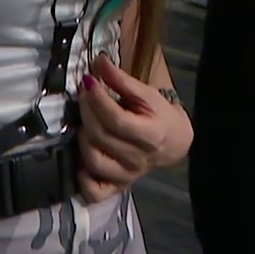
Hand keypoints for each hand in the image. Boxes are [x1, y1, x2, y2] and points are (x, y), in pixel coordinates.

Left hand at [76, 54, 192, 202]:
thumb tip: (98, 62)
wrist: (174, 142)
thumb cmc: (159, 115)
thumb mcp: (146, 94)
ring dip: (82, 138)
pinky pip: (94, 191)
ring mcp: (127, 176)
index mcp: (151, 136)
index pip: (117, 119)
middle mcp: (138, 159)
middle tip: (83, 94)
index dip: (98, 99)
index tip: (88, 79)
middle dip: (86, 111)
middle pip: (101, 136)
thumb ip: (122, 80)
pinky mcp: (116, 187)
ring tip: (84, 121)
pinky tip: (80, 158)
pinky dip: (82, 178)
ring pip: (93, 161)